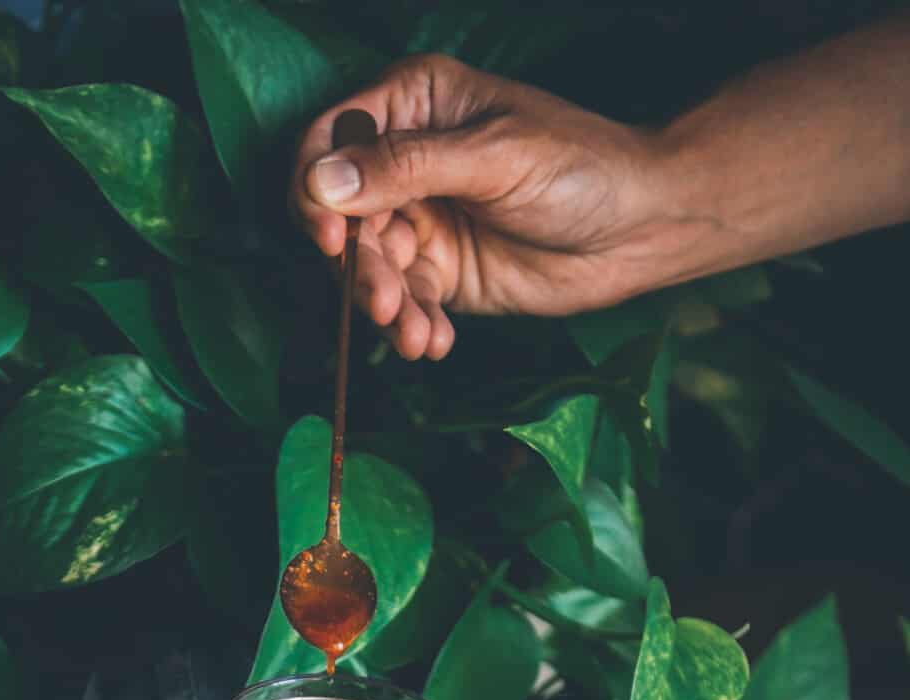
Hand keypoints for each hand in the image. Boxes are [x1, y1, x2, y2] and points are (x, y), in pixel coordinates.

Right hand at [291, 56, 666, 358]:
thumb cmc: (579, 166)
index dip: (316, 192)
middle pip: (342, 218)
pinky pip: (404, 303)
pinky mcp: (440, 271)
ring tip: (417, 335)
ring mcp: (421, 218)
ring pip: (368, 269)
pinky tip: (435, 342)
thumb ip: (406, 167)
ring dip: (385, 308)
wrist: (637, 229)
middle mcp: (405, 160)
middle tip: (385, 305)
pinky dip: (413, 327)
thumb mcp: (491, 157)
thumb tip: (323, 181)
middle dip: (359, 269)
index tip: (330, 241)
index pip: (329, 140)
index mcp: (413, 103)